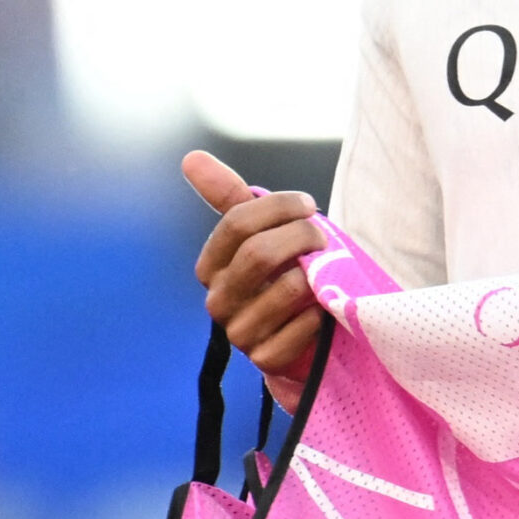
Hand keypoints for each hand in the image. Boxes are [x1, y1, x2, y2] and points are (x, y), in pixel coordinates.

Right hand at [185, 150, 326, 389]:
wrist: (305, 337)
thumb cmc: (283, 275)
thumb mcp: (262, 235)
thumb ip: (230, 197)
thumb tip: (191, 157)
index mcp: (211, 267)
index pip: (236, 224)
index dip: (279, 207)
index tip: (308, 205)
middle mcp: (219, 301)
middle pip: (259, 253)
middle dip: (300, 237)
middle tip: (324, 237)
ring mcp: (240, 334)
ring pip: (285, 290)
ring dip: (316, 275)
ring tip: (327, 272)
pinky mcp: (267, 361)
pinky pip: (300, 328)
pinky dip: (320, 314)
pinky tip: (324, 310)